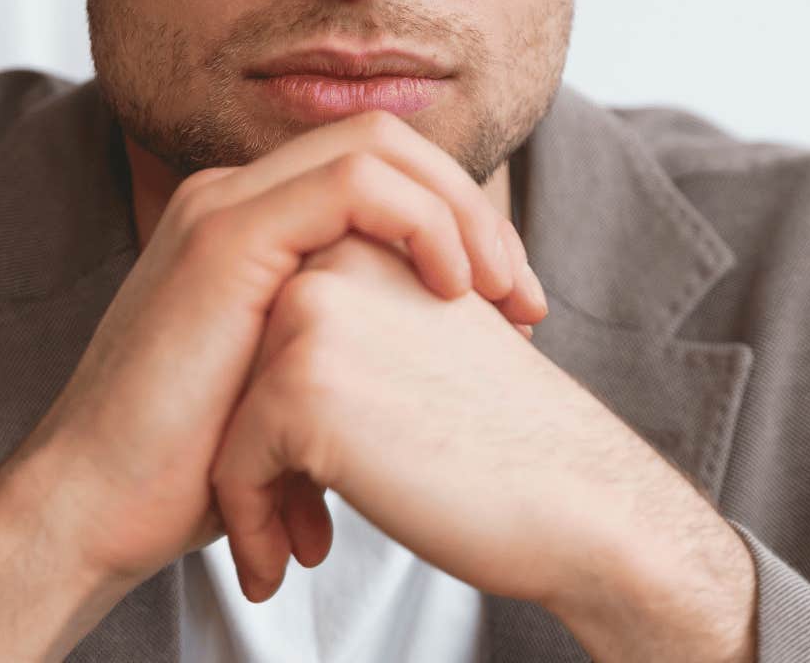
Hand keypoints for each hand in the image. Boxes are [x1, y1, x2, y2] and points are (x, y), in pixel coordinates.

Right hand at [0, 111, 548, 589]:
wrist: (96, 511)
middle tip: (525, 299)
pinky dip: (425, 221)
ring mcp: (226, 206)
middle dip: (476, 207)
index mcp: (252, 224)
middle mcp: (235, 197)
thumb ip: (352, 348)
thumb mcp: (295, 390)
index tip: (512, 308)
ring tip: (505, 297)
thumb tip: (441, 365)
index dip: (461, 221)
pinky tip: (456, 288)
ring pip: (381, 145)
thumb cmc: (193, 471)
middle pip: (389, 143)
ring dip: (464, 212)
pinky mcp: (226, 236)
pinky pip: (356, 182)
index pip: (382, 173)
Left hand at [206, 233, 683, 609]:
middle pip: (244, 370)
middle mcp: (333, 261)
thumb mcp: (432, 344)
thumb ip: (363, 324)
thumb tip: (283, 366)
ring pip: (231, 419)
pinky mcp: (300, 387)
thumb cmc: (513, 439)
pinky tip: (285, 568)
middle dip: (265, 453)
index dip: (290, 415)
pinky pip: (233, 469)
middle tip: (302, 524)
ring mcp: (312, 318)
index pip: (275, 330)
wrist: (579, 497)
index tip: (313, 485)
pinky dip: (250, 526)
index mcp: (369, 241)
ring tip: (295, 546)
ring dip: (252, 495)